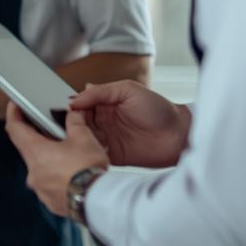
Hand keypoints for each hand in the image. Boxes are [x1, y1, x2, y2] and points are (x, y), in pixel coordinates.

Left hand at [4, 104, 107, 219]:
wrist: (99, 201)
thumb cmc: (88, 170)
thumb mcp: (83, 137)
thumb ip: (74, 122)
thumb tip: (73, 114)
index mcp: (35, 153)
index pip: (14, 129)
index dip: (13, 114)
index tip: (15, 107)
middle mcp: (33, 173)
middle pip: (28, 149)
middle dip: (39, 138)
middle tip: (52, 130)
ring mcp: (41, 189)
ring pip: (40, 168)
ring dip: (50, 159)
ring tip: (69, 154)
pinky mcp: (51, 202)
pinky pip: (50, 185)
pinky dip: (57, 177)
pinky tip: (72, 173)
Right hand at [70, 80, 190, 168]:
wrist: (177, 135)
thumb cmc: (158, 109)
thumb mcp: (128, 89)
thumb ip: (101, 91)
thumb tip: (75, 98)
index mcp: (106, 103)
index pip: (82, 104)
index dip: (74, 107)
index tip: (68, 109)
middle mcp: (104, 121)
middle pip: (79, 122)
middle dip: (73, 123)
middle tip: (70, 124)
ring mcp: (107, 139)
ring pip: (84, 139)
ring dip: (79, 138)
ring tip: (77, 137)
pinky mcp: (112, 156)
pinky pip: (93, 154)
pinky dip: (88, 152)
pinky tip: (86, 149)